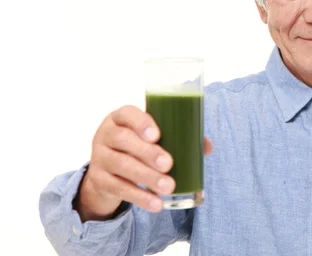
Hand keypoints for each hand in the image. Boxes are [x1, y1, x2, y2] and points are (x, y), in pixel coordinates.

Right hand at [75, 105, 212, 220]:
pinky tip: (156, 203)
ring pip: (120, 165)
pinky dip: (139, 197)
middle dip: (147, 152)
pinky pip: (118, 188)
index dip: (141, 123)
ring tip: (168, 187)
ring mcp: (99, 157)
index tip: (157, 135)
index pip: (127, 114)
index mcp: (121, 118)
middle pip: (123, 140)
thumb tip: (206, 147)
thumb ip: (177, 137)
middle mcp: (106, 134)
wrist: (108, 172)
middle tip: (169, 164)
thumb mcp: (151, 138)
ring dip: (146, 177)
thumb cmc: (138, 146)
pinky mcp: (98, 180)